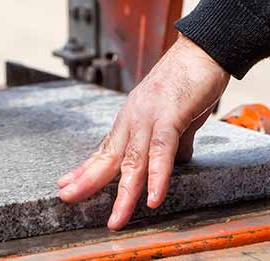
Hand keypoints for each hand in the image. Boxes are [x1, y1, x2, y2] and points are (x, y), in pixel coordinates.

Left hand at [57, 34, 229, 229]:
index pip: (104, 150)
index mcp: (131, 119)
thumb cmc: (189, 81)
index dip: (85, 170)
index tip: (66, 186)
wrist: (203, 50)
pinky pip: (160, 151)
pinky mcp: (170, 116)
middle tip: (67, 200)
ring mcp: (149, 117)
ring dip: (124, 193)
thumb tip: (176, 161)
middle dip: (87, 182)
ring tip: (116, 218)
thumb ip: (173, 141)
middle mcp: (133, 119)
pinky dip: (157, 176)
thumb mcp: (177, 118)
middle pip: (108, 157)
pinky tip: (152, 198)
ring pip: (132, 161)